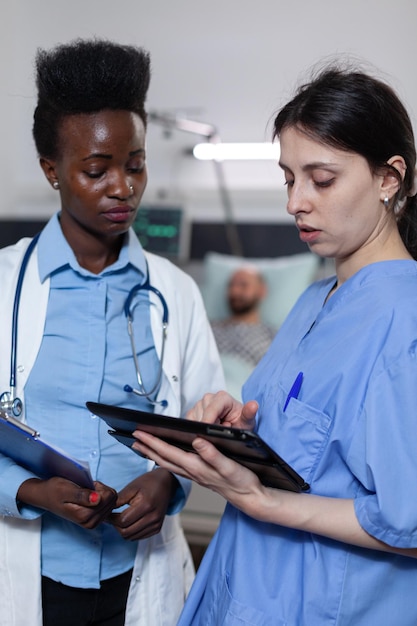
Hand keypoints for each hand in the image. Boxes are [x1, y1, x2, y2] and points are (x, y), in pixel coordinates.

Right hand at [17, 478, 116, 528]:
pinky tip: (89, 497)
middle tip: (85, 489)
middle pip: (112, 499)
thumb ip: (82, 495)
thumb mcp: (66, 489)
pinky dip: (101, 497)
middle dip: (101, 490)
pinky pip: (108, 505)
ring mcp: (93, 523)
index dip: (99, 486)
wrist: (46, 496)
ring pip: (112, 501)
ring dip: (102, 493)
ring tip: (86, 492)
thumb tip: (98, 499)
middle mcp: (90, 523)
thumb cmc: (55, 489)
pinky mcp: (95, 520)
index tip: (87, 486)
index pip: (109, 496)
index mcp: (84, 516)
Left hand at [108, 468, 177, 540]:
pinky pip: (138, 537)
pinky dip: (130, 532)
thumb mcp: (131, 487)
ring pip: (131, 537)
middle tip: (111, 517)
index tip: (107, 513)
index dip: (111, 518)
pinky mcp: (157, 529)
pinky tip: (129, 522)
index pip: (123, 521)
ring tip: (119, 519)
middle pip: (126, 532)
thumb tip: (105, 512)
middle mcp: (153, 518)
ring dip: (122, 530)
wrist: (166, 483)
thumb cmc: (147, 483)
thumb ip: (118, 500)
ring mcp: (156, 525)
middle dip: (115, 526)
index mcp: (146, 505)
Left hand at [133, 432, 263, 511]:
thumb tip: (197, 442)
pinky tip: (163, 455)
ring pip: (167, 463)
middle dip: (146, 448)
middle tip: (132, 438)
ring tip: (141, 446)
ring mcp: (194, 475)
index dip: (152, 442)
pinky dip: (164, 459)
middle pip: (162, 458)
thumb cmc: (242, 481)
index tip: (139, 433)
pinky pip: (175, 466)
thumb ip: (213, 454)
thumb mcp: (230, 466)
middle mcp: (192, 472)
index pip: (168, 452)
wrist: (250, 497)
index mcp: (196, 466)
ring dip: (152, 454)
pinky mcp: (199, 476)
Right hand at [186, 390, 257, 430]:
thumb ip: (249, 414)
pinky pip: (188, 423)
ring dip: (201, 429)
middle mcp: (209, 399)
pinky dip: (195, 430)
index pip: (211, 408)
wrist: (235, 427)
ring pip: (193, 419)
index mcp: (222, 398)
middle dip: (207, 427)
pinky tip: (206, 433)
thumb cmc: (240, 423)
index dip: (208, 420)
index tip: (207, 432)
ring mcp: (200, 405)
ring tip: (215, 432)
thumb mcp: (247, 422)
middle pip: (201, 414)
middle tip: (219, 433)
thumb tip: (253, 405)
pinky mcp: (192, 413)